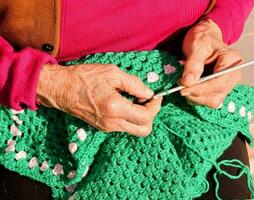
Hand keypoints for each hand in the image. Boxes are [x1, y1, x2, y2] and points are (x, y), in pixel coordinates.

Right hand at [37, 64, 161, 136]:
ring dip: (141, 117)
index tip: (155, 95)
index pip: (146, 116)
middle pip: (144, 130)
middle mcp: (112, 122)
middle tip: (147, 100)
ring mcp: (107, 127)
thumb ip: (134, 84)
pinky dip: (131, 117)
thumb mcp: (112, 73)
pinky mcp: (103, 127)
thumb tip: (149, 92)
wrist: (60, 89)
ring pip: (135, 130)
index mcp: (115, 108)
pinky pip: (124, 127)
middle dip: (151, 115)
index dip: (155, 106)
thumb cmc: (84, 77)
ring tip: (135, 99)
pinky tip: (125, 103)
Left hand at [180, 18, 242, 107]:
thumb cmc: (202, 39)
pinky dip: (196, 98)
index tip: (183, 88)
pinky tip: (189, 87)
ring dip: (195, 98)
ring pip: (213, 101)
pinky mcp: (219, 90)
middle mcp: (233, 75)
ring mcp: (227, 84)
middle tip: (180, 87)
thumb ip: (193, 64)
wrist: (203, 39)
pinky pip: (208, 100)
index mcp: (233, 61)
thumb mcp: (196, 46)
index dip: (201, 89)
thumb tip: (187, 82)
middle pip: (217, 95)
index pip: (220, 83)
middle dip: (197, 94)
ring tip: (183, 85)